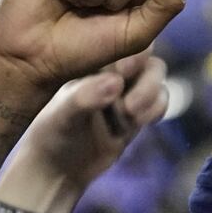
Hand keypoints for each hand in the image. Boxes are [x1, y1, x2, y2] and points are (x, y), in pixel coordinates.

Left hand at [17, 53, 169, 192]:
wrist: (58, 170)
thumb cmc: (51, 135)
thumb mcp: (62, 115)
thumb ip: (85, 97)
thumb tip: (117, 83)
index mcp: (90, 60)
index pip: (120, 42)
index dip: (131, 52)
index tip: (124, 72)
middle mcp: (111, 71)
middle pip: (146, 57)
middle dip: (146, 77)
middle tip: (130, 101)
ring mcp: (127, 91)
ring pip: (156, 78)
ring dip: (150, 94)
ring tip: (131, 114)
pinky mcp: (138, 112)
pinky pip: (160, 102)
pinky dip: (155, 109)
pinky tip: (138, 123)